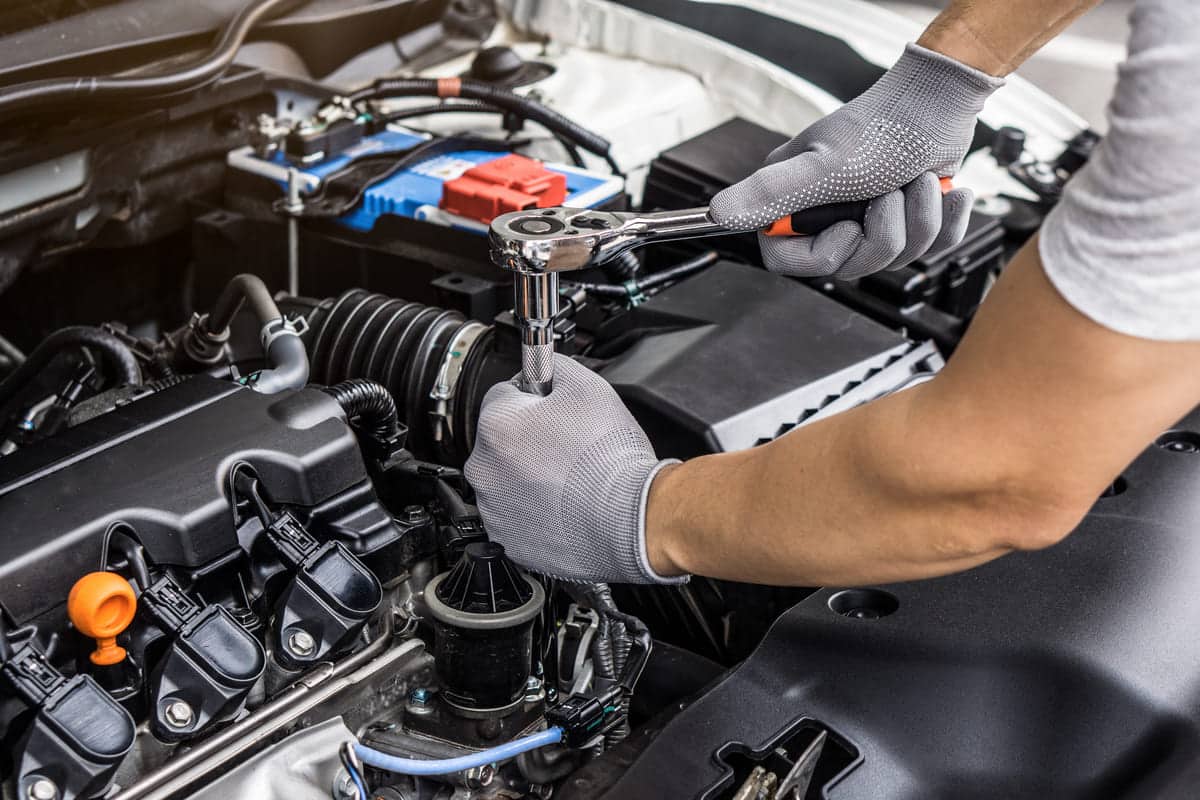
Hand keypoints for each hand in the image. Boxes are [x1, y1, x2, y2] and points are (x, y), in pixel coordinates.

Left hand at [465, 355, 684, 584]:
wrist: (630, 519)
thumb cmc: (610, 459)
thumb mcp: (588, 387)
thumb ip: (554, 365)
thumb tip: (543, 365)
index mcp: (497, 425)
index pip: (503, 394)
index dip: (534, 398)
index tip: (554, 410)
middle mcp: (485, 468)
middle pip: (502, 440)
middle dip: (529, 439)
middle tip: (568, 447)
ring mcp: (494, 508)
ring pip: (507, 480)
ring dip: (529, 476)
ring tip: (569, 478)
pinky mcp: (507, 538)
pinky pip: (514, 516)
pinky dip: (533, 511)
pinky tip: (563, 504)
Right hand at [710, 43, 1002, 278]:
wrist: (943, 102)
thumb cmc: (886, 125)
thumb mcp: (825, 166)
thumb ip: (771, 193)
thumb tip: (719, 214)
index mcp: (795, 199)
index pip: (789, 260)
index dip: (826, 253)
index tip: (850, 225)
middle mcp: (826, 211)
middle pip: (850, 264)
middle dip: (885, 233)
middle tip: (892, 193)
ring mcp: (866, 216)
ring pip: (893, 258)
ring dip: (920, 220)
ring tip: (920, 182)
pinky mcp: (904, 217)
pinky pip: (928, 248)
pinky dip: (945, 220)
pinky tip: (945, 191)